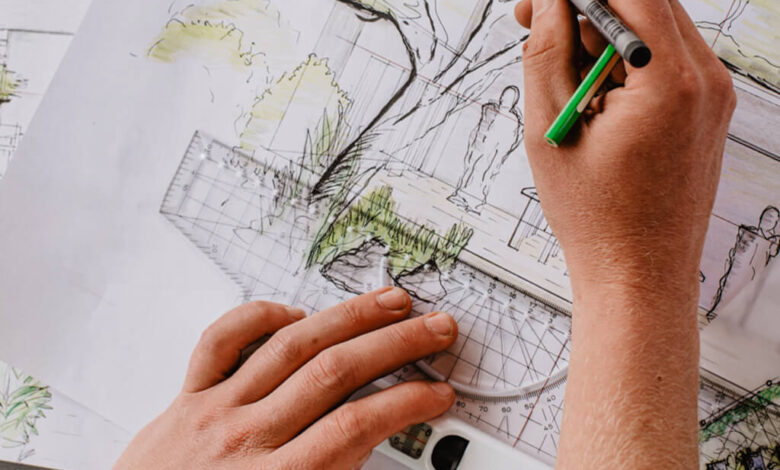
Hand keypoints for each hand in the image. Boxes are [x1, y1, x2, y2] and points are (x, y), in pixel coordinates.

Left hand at [113, 288, 456, 469]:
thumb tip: (373, 448)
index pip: (357, 427)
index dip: (407, 403)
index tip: (438, 394)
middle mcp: (247, 438)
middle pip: (335, 374)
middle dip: (396, 345)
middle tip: (435, 329)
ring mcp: (215, 410)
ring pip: (292, 347)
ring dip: (348, 319)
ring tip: (389, 304)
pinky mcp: (188, 397)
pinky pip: (220, 341)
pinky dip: (258, 316)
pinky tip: (294, 312)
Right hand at [515, 0, 735, 295]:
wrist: (638, 277)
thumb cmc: (597, 219)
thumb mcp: (551, 131)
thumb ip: (546, 54)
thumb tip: (547, 4)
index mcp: (671, 82)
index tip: (539, 4)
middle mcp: (707, 81)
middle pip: (645, 4)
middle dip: (586, 7)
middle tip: (535, 25)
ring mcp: (713, 97)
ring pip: (654, 30)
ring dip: (603, 35)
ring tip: (560, 71)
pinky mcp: (707, 112)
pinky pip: (665, 62)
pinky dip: (624, 62)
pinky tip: (590, 92)